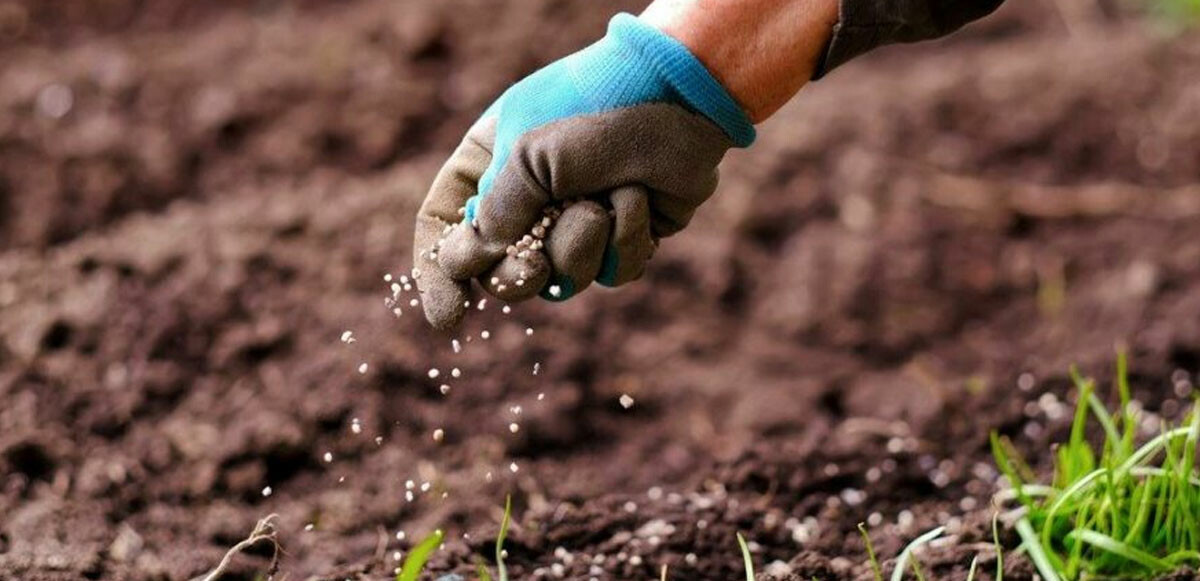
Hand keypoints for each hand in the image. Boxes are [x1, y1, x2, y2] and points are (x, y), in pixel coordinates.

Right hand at [413, 14, 754, 329]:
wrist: (681, 94)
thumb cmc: (595, 108)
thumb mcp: (528, 153)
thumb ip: (496, 214)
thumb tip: (474, 265)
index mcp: (487, 165)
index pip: (443, 228)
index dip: (439, 275)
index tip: (449, 317)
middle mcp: (528, 198)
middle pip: (499, 272)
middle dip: (518, 276)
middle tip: (532, 267)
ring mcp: (577, 221)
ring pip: (561, 280)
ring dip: (581, 246)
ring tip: (602, 201)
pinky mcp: (625, 238)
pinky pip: (613, 274)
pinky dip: (626, 241)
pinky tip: (639, 199)